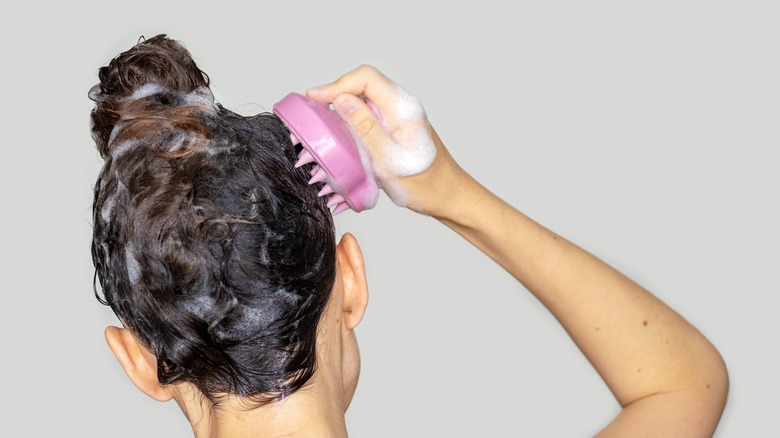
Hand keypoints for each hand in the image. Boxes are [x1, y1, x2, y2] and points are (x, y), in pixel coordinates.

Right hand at [306, 65, 467, 215]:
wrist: (447, 196)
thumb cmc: (424, 184)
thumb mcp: (389, 159)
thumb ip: (365, 128)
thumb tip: (341, 100)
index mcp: (403, 108)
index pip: (366, 77)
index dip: (337, 84)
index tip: (315, 99)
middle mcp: (401, 105)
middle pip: (363, 83)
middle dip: (336, 92)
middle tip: (313, 110)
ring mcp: (398, 115)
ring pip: (364, 97)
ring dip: (342, 105)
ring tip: (321, 119)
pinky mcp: (394, 127)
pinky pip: (369, 113)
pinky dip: (351, 117)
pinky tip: (340, 131)